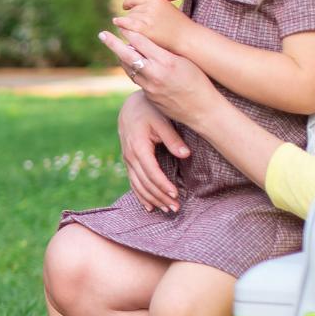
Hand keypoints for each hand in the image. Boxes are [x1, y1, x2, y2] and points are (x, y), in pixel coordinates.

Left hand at [101, 27, 222, 130]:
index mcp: (166, 61)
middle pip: (127, 55)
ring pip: (128, 68)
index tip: (121, 25)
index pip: (142, 43)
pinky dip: (131, 69)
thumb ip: (165, 53)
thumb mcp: (185, 61)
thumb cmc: (198, 81)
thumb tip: (148, 44)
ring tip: (116, 47)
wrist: (201, 109)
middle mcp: (155, 74)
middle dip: (113, 44)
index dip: (130, 32)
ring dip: (121, 57)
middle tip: (102, 34)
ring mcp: (149, 87)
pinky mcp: (148, 96)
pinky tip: (130, 63)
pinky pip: (135, 79)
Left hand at [114, 0, 192, 55]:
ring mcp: (147, 16)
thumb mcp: (165, 9)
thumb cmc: (177, 26)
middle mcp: (151, 6)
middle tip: (142, 26)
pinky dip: (120, 23)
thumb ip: (152, 6)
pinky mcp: (143, 28)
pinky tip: (116, 23)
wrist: (185, 38)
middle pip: (132, 9)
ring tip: (142, 31)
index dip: (130, 2)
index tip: (126, 6)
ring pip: (128, 17)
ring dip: (129, 24)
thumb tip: (132, 6)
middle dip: (133, 16)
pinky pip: (126, 23)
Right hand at [116, 92, 189, 212]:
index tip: (176, 195)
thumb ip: (173, 138)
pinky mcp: (128, 161)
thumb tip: (186, 155)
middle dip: (160, 197)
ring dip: (152, 199)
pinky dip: (140, 196)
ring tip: (166, 210)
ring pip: (138, 186)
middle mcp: (130, 156)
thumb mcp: (162, 120)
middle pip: (145, 183)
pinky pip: (133, 182)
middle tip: (175, 208)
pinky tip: (149, 206)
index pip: (152, 173)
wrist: (131, 105)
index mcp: (138, 147)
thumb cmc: (149, 110)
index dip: (163, 186)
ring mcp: (127, 160)